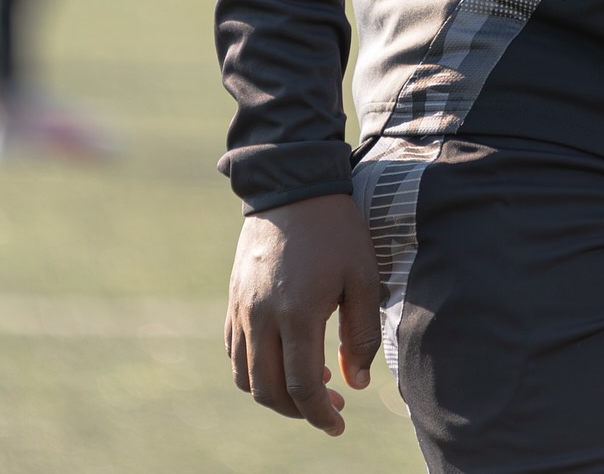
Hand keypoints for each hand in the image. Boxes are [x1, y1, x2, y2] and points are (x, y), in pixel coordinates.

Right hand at [226, 193, 382, 435]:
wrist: (293, 186)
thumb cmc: (336, 230)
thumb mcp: (364, 275)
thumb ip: (361, 333)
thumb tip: (357, 383)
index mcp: (298, 314)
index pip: (303, 387)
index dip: (321, 415)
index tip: (339, 424)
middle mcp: (261, 318)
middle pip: (268, 391)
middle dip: (299, 410)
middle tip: (329, 407)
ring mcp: (241, 310)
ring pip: (244, 377)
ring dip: (273, 394)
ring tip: (308, 387)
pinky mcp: (233, 300)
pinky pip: (233, 351)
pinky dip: (252, 370)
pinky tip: (280, 361)